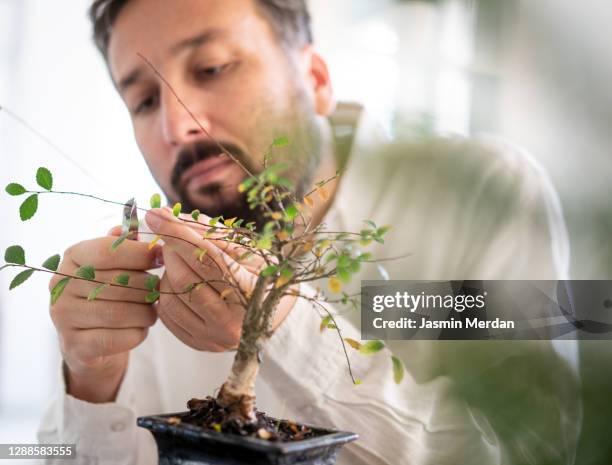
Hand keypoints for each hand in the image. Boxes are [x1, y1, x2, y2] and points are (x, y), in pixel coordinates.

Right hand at [49, 226, 162, 401]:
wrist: (88, 341)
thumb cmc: (108, 291)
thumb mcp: (113, 263)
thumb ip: (127, 243)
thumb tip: (145, 221)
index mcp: (73, 256)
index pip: (111, 250)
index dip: (142, 253)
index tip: (163, 257)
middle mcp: (62, 285)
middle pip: (122, 282)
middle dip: (149, 287)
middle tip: (158, 290)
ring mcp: (64, 317)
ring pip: (126, 312)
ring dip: (148, 312)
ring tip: (151, 309)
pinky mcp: (77, 346)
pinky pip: (124, 337)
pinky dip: (140, 333)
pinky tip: (139, 328)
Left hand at [145, 208, 296, 351]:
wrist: (276, 315)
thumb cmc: (263, 275)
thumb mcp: (250, 251)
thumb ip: (213, 234)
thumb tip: (170, 215)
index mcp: (250, 295)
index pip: (207, 259)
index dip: (179, 234)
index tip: (157, 215)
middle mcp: (231, 322)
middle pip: (185, 279)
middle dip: (171, 250)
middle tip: (171, 236)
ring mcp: (213, 337)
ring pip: (170, 298)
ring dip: (167, 272)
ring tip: (178, 261)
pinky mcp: (198, 344)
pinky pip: (167, 316)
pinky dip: (165, 293)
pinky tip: (178, 282)